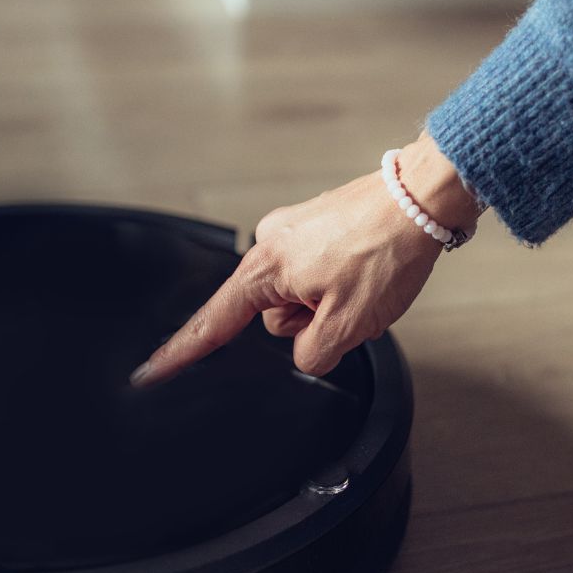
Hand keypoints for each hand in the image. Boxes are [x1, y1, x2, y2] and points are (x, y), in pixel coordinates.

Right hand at [130, 135, 479, 383]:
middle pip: (275, 316)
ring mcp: (296, 233)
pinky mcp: (320, 228)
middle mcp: (271, 244)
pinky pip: (321, 275)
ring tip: (367, 283)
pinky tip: (370, 275)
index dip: (183, 352)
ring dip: (333, 303)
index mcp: (265, 268)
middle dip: (313, 322)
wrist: (421, 200)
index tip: (152, 372)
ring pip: (303, 298)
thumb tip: (309, 352)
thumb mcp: (348, 323)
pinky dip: (343, 285)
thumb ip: (314, 352)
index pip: (215, 323)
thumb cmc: (386, 249)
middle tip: (352, 305)